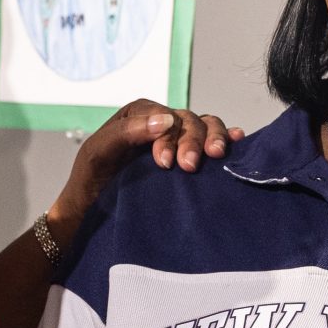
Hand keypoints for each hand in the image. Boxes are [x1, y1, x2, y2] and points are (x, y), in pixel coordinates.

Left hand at [45, 99, 233, 241]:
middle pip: (188, 121)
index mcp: (138, 115)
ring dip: (213, 137)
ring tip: (216, 154)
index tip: (164, 163)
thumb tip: (165, 120)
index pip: (163, 117)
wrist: (94, 212)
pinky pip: (213, 139)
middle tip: (190, 166)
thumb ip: (125, 133)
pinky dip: (226, 137)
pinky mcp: (189, 157)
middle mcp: (161, 122)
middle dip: (192, 141)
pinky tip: (236, 140)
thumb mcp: (97, 153)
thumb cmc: (91, 182)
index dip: (168, 137)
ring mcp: (178, 139)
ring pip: (205, 126)